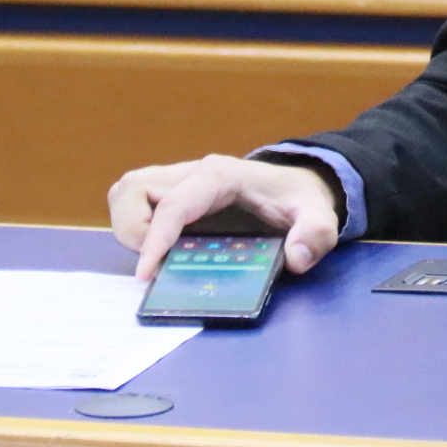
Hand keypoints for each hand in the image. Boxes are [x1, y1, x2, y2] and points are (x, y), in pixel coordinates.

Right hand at [107, 155, 340, 280]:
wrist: (299, 185)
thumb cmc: (300, 201)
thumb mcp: (319, 217)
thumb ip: (315, 235)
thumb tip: (295, 259)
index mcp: (222, 176)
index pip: (175, 203)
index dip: (157, 237)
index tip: (147, 274)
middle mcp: (194, 173)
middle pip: (134, 188)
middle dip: (133, 229)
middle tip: (155, 264)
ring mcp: (179, 180)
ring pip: (127, 191)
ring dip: (128, 226)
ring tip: (153, 257)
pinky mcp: (173, 193)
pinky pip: (135, 202)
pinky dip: (134, 226)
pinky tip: (158, 251)